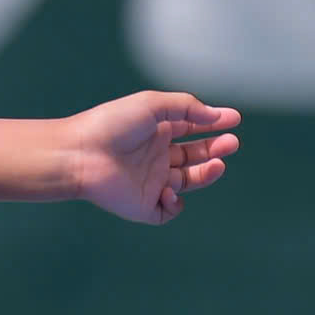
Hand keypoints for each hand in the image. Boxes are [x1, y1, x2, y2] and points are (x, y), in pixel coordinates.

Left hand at [66, 92, 241, 224]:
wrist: (79, 154)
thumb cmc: (112, 125)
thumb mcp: (152, 104)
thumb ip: (186, 107)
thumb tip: (216, 115)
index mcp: (155, 131)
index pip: (191, 128)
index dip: (213, 124)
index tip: (234, 119)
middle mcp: (154, 156)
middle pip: (194, 155)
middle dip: (216, 149)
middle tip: (231, 143)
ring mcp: (150, 181)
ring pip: (188, 181)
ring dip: (207, 173)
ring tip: (218, 164)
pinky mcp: (143, 205)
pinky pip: (168, 209)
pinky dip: (175, 202)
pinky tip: (168, 188)